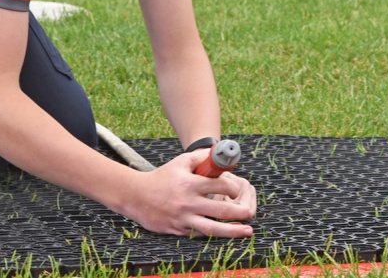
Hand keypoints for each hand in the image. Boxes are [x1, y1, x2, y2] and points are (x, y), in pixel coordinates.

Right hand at [118, 151, 255, 237]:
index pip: (220, 187)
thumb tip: (220, 153)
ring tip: (247, 231)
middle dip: (240, 213)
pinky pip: (201, 234)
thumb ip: (201, 157)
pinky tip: (225, 234)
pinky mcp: (179, 230)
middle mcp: (189, 202)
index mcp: (191, 183)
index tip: (236, 191)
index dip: (233, 189)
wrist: (136, 196)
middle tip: (250, 213)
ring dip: (233, 231)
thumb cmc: (162, 177)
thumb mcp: (181, 161)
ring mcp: (184, 219)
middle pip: (221, 211)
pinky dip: (214, 234)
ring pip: (213, 228)